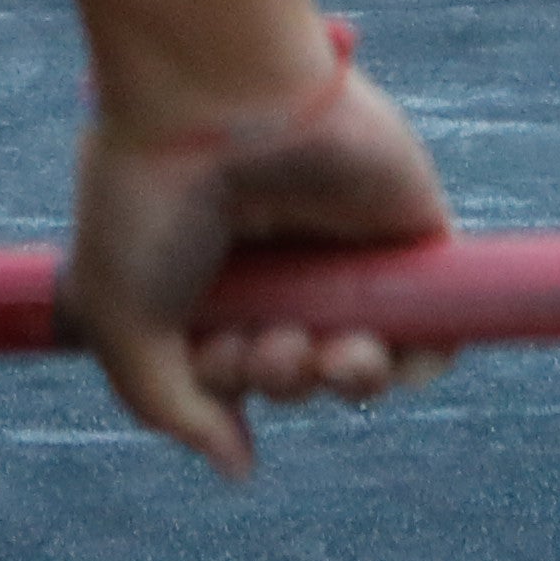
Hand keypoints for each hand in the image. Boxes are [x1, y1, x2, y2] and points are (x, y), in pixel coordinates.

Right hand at [60, 39, 459, 476]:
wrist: (215, 95)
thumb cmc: (151, 197)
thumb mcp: (121, 326)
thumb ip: (175, 409)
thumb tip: (240, 465)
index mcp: (208, 276)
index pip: (234, 369)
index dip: (228, 386)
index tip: (211, 356)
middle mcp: (279, 263)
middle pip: (300, 369)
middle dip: (281, 379)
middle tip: (265, 342)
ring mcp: (345, 246)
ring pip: (367, 359)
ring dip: (345, 382)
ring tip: (327, 351)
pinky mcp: (408, 228)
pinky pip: (437, 321)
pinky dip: (418, 360)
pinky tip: (374, 353)